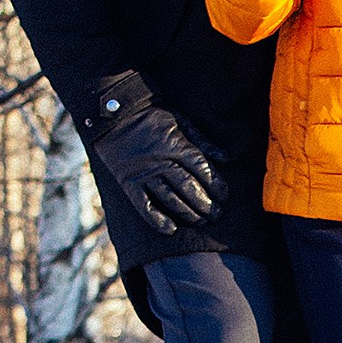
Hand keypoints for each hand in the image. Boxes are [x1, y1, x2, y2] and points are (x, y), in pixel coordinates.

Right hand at [81, 73, 221, 241]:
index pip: (202, 169)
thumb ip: (203, 141)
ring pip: (170, 199)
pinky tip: (171, 229)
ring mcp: (143, 173)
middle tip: (217, 214)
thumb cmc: (152, 116)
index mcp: (175, 144)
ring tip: (202, 221)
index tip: (225, 196)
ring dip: (188, 213)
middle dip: (206, 204)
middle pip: (188, 187)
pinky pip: (143, 206)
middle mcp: (160, 161)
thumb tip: (227, 159)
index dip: (216, 185)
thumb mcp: (180, 120)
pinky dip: (157, 220)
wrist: (114, 114)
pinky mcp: (128, 183)